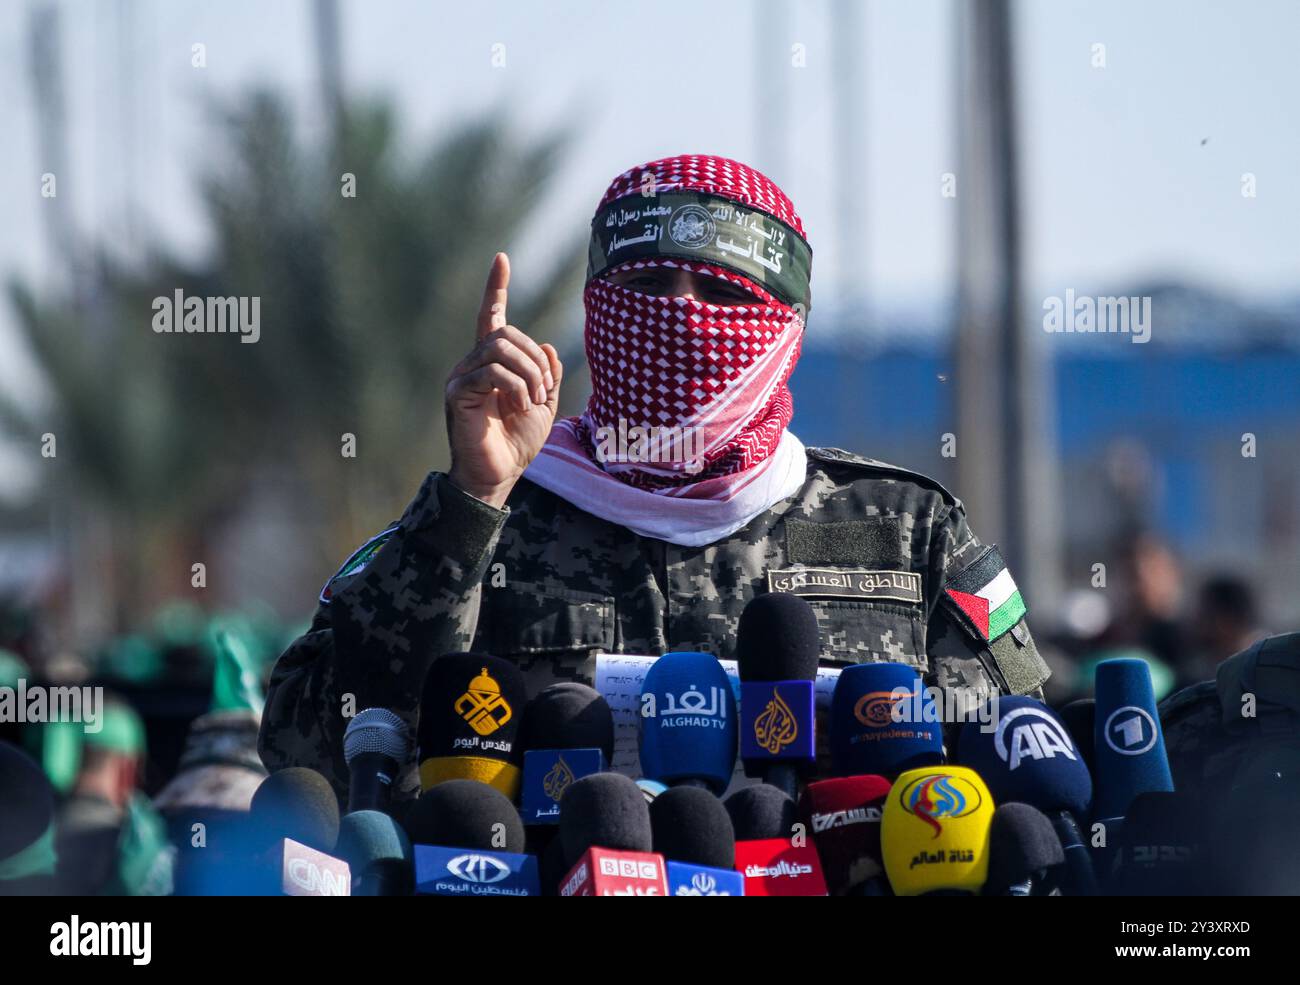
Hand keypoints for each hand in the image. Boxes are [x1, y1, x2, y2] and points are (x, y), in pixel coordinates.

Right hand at [445, 253, 562, 508]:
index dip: (495, 288)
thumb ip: (548, 375)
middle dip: (535, 358)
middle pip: (505, 334)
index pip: (490, 316)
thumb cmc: (518, 442)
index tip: (501, 259)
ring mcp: (462, 377)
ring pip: (499, 348)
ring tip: (532, 399)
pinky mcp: (458, 394)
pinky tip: (518, 405)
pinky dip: (514, 387)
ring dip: (529, 373)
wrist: (499, 474)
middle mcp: (473, 364)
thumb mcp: (545, 405)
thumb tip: (549, 347)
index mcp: (493, 364)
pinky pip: (491, 372)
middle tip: (545, 389)